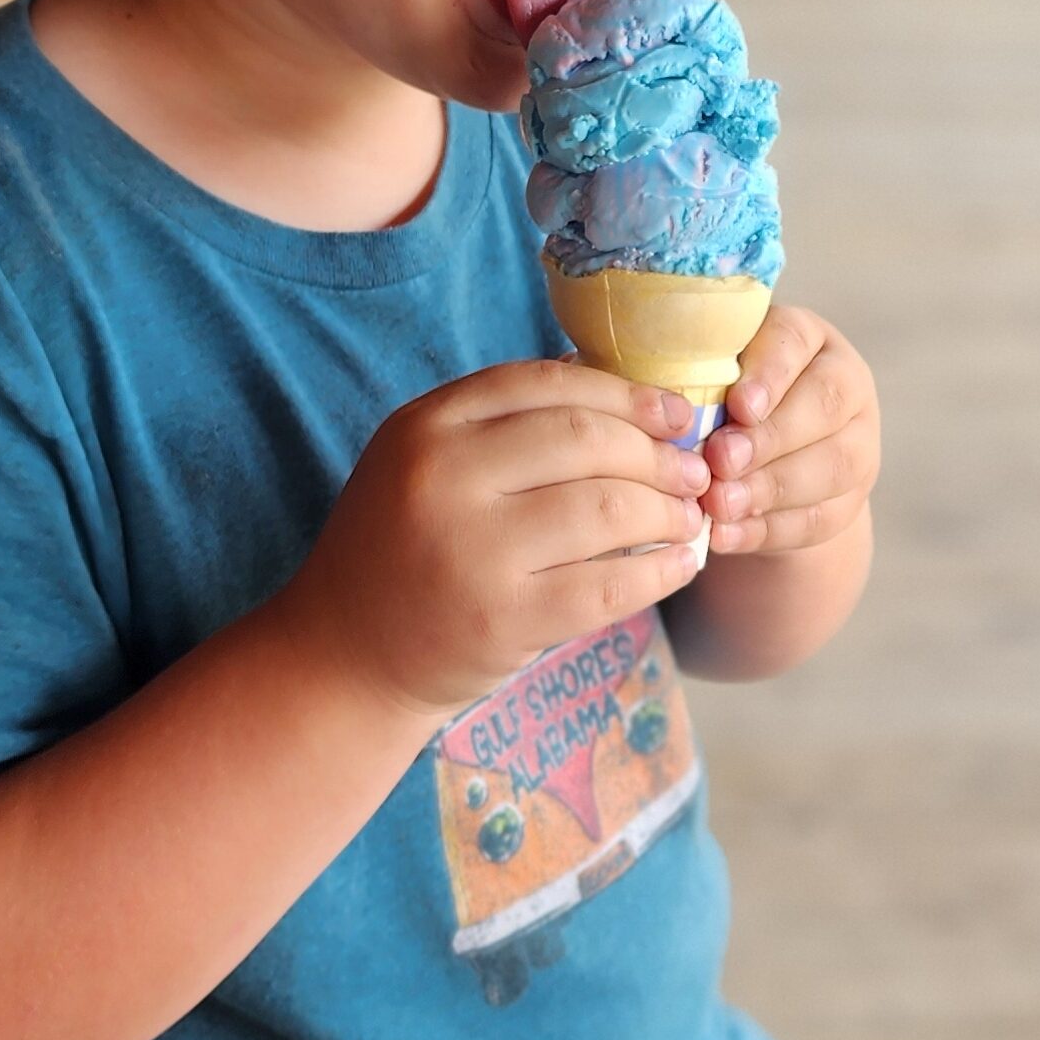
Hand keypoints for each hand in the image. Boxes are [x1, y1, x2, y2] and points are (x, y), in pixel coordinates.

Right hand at [289, 360, 709, 716]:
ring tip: (690, 517)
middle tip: (694, 471)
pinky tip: (681, 564)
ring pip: (606, 508)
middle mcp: (442, 478)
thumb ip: (503, 422)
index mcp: (425, 426)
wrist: (345, 656)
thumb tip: (621, 387)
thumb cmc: (404, 549)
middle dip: (658, 454)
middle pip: (586, 439)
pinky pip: (608, 585)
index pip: (549, 383)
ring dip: (667, 510)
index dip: (626, 393)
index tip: (675, 413)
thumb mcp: (424, 464)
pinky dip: (660, 572)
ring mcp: (471, 551)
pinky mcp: (501, 620)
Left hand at [701, 306, 878, 558]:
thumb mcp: (702, 375)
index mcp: (805, 337)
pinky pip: (818, 518)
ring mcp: (857, 444)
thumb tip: (656, 400)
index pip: (795, 342)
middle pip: (824, 406)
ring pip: (831, 467)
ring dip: (770, 489)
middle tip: (720, 461)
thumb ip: (689, 376)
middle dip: (770, 438)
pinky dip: (767, 531)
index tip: (738, 406)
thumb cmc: (713, 398)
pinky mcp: (849, 500)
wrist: (757, 457)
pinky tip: (725, 536)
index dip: (769, 375)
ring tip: (719, 505)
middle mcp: (843, 384)